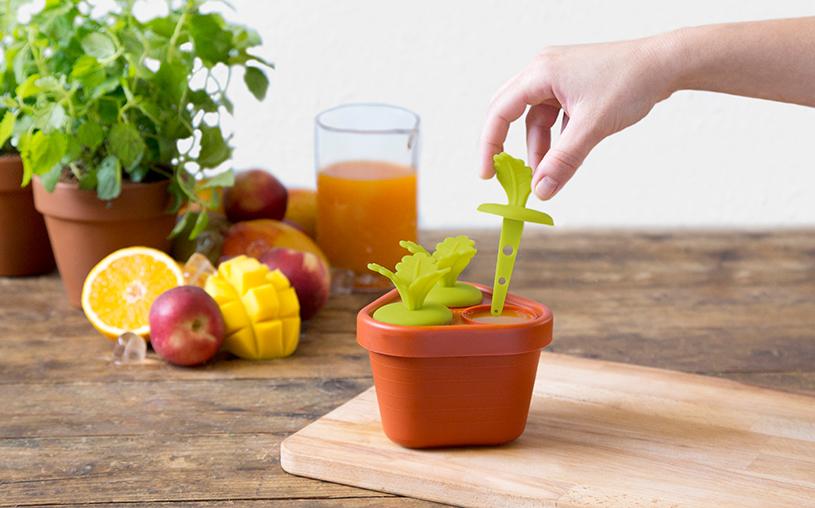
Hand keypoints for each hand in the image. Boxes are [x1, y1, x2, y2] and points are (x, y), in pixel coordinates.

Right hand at [479, 37, 675, 199]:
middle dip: (508, 147)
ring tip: (545, 175)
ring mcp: (558, 78)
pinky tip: (562, 158)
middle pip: (510, 113)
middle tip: (505, 177)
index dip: (489, 146)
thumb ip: (563, 161)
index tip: (488, 175)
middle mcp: (543, 71)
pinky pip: (553, 117)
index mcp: (540, 72)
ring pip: (535, 119)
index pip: (500, 112)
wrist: (666, 64)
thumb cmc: (630, 82)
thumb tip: (540, 191)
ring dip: (538, 148)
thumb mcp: (592, 127)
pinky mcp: (573, 86)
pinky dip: (555, 139)